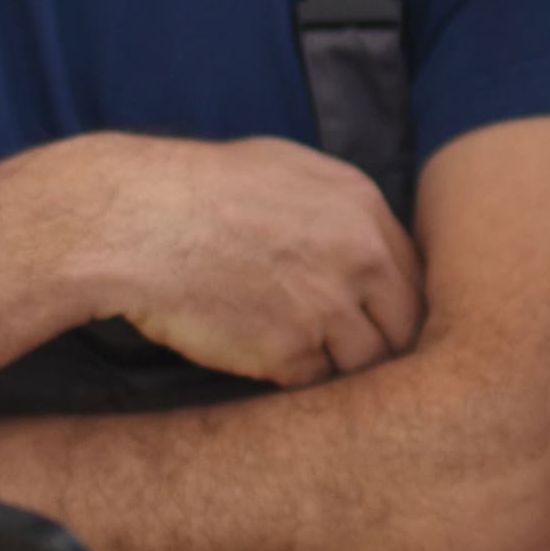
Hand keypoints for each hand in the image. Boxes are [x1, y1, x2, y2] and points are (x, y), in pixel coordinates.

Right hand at [47, 134, 424, 387]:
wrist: (135, 221)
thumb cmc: (197, 189)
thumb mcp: (283, 168)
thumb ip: (337, 207)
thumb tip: (364, 240)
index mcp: (361, 207)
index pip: (414, 276)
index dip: (395, 305)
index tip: (378, 321)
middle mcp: (358, 256)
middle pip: (404, 325)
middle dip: (382, 342)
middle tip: (352, 354)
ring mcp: (328, 306)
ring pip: (366, 362)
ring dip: (340, 366)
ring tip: (302, 355)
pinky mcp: (290, 350)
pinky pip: (314, 382)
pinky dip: (294, 378)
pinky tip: (263, 358)